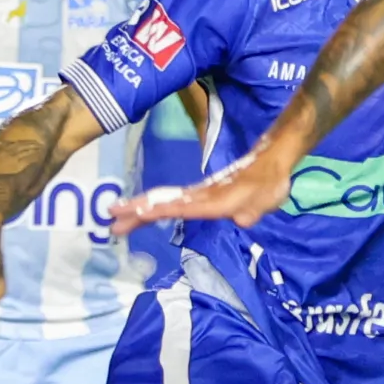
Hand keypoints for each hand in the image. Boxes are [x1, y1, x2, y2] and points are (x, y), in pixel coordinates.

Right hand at [120, 146, 295, 230]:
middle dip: (136, 211)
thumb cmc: (269, 184)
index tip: (134, 215)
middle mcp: (201, 196)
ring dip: (139, 208)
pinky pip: (171, 200)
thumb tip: (241, 218)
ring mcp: (199, 194)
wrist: (271, 163)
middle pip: (163, 202)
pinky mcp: (200, 195)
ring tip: (115, 216)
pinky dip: (153, 205)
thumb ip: (251, 212)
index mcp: (214, 201)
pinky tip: (140, 212)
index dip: (157, 212)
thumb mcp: (265, 201)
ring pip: (163, 200)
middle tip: (111, 220)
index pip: (179, 207)